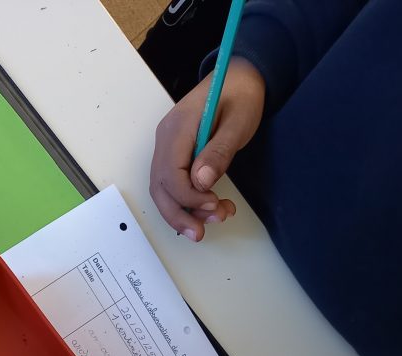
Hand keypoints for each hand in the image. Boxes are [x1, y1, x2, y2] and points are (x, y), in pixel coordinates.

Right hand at [150, 57, 264, 240]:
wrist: (240, 76)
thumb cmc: (241, 94)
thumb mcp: (239, 121)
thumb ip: (219, 152)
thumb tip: (200, 183)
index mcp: (177, 128)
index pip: (170, 174)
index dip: (189, 197)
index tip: (214, 203)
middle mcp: (165, 139)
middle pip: (160, 187)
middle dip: (179, 214)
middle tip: (201, 234)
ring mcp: (167, 147)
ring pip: (164, 191)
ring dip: (185, 211)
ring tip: (215, 219)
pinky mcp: (175, 154)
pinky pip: (173, 184)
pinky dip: (188, 201)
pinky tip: (210, 207)